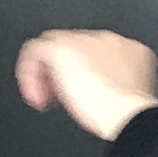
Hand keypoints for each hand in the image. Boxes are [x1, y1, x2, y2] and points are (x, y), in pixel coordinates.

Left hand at [11, 28, 157, 142]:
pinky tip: (33, 93)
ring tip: (43, 98)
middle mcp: (107, 41)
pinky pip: (36, 50)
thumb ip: (110, 88)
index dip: (83, 75)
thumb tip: (91, 96)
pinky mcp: (63, 46)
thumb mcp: (124, 100)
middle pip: (75, 50)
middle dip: (63, 75)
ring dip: (46, 74)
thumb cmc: (126, 115)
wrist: (126, 112)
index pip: (96, 57)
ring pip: (55, 47)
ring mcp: (85, 40)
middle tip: (56, 98)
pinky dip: (30, 71)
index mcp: (127, 52)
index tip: (78, 96)